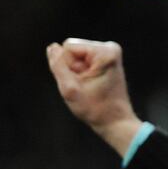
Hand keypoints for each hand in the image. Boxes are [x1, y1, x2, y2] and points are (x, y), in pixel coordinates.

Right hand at [46, 38, 142, 155]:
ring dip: (77, 72)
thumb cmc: (95, 109)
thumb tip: (52, 47)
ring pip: (76, 55)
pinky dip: (82, 73)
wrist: (116, 121)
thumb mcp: (69, 89)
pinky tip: (92, 84)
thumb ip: (58, 66)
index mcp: (105, 52)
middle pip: (73, 50)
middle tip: (85, 86)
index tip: (81, 83)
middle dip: (73, 69)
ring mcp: (110, 52)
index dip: (67, 66)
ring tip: (89, 86)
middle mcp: (110, 47)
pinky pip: (82, 60)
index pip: (68, 47)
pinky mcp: (107, 58)